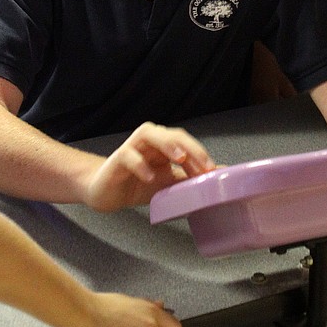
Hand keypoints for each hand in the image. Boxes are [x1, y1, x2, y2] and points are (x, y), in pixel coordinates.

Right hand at [83, 122, 215, 211]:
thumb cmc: (137, 184)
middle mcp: (150, 141)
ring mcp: (132, 147)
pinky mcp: (117, 159)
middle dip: (190, 147)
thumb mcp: (168, 184)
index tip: (212, 170)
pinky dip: (140, 164)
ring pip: (149, 134)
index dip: (200, 153)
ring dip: (167, 144)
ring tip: (180, 158)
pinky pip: (128, 155)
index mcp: (164, 146)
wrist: (106, 193)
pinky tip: (149, 177)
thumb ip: (189, 178)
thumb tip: (220, 173)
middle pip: (171, 134)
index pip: (185, 142)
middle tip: (203, 165)